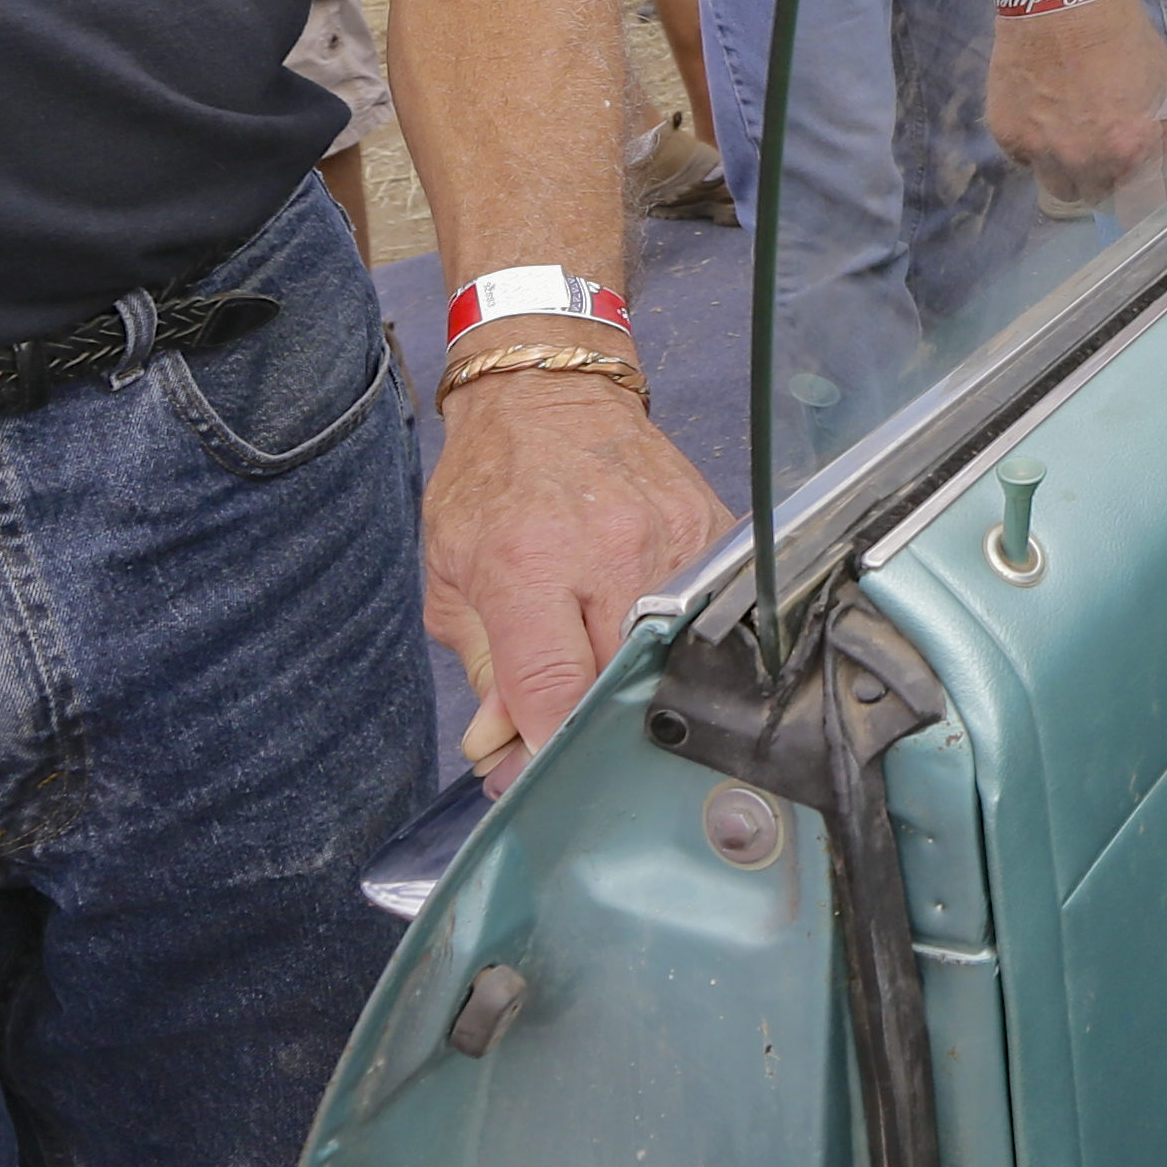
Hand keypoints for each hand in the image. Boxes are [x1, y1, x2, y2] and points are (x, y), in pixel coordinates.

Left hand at [422, 360, 731, 787]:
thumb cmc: (492, 482)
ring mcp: (672, 539)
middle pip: (620, 683)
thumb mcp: (453, 577)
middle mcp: (608, 550)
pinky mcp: (712, 529)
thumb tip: (508, 748)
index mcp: (528, 562)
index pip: (554, 690)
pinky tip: (639, 620)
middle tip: (565, 730)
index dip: (548, 747)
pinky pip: (701, 610)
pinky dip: (670, 633)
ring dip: (635, 679)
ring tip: (602, 667)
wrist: (551, 393)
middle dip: (592, 723)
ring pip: (670, 654)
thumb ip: (484, 668)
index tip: (539, 773)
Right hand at [988, 0, 1166, 212]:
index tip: (1146, 191)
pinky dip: (1038, 149)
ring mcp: (1041, 151)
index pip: (1143, 207)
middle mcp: (1084, 159)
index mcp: (1131, 148)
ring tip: (1077, 136)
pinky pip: (1027, 162)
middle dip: (1111, 182)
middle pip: (1101, 201)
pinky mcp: (1008, 136)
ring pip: (1061, 189)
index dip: (1148, 200)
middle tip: (1110, 149)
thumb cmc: (1120, 33)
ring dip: (1073, 173)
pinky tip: (1046, 115)